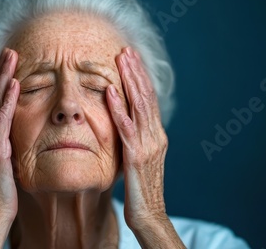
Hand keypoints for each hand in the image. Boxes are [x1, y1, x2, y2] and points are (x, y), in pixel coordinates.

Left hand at [106, 47, 184, 247]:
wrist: (149, 214)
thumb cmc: (141, 189)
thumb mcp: (139, 158)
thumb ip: (135, 139)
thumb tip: (124, 123)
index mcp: (156, 135)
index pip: (149, 100)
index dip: (140, 78)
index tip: (131, 58)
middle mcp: (156, 135)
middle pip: (146, 96)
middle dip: (136, 71)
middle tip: (126, 50)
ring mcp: (148, 145)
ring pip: (139, 106)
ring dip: (129, 81)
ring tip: (121, 60)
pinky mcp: (136, 156)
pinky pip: (126, 128)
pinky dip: (118, 108)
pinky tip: (110, 91)